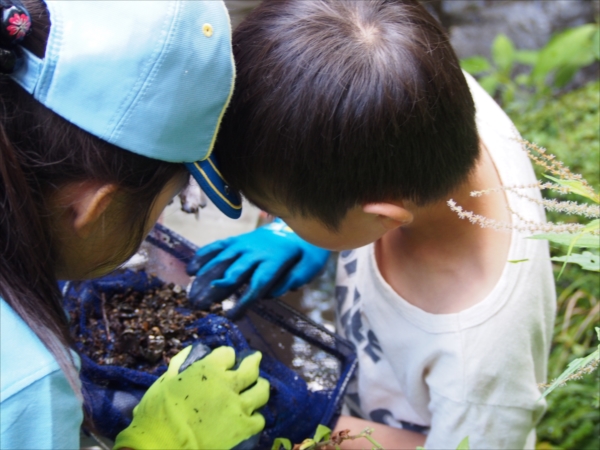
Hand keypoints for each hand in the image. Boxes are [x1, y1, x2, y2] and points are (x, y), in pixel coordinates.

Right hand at [113, 344, 268, 449]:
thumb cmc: (158, 412)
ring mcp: (239, 406)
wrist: (163, 446)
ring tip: (258, 386)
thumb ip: (179, 364)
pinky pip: (259, 418)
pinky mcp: (243, 428)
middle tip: (254, 360)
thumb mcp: (164, 381)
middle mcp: (229, 384)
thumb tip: (191, 352)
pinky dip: (255, 416)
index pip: (228, 353)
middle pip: (251, 368)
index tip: (225, 359)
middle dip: (253, 361)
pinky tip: (250, 416)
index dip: (226, 356)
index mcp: (209, 369)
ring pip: (261, 390)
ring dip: (260, 386)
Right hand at [186, 219, 329, 314]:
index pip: (258, 284)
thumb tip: (270, 294)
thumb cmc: (305, 251)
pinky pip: (219, 246)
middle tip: (201, 305)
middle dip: (217, 290)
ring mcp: (245, 244)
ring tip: (192, 294)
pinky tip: (191, 269)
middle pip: (235, 272)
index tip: (232, 316)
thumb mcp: (310, 266)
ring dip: (206, 277)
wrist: (299, 224)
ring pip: (222, 259)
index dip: (244, 300)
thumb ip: (294, 279)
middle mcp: (257, 252)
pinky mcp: (238, 239)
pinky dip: (204, 255)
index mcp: (275, 260)